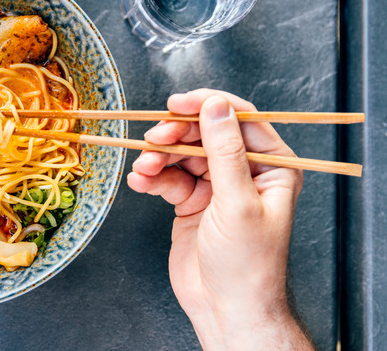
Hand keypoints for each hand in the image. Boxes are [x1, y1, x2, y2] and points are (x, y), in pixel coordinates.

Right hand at [127, 89, 312, 349]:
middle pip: (204, 134)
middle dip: (176, 135)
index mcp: (272, 167)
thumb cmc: (246, 264)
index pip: (240, 120)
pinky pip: (167, 177)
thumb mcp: (237, 202)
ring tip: (144, 168)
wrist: (224, 307)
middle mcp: (244, 171)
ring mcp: (215, 186)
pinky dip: (151, 177)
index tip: (177, 103)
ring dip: (158, 157)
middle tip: (154, 139)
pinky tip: (140, 182)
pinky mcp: (191, 201)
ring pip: (181, 154)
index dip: (207, 106)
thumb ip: (225, 151)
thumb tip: (215, 106)